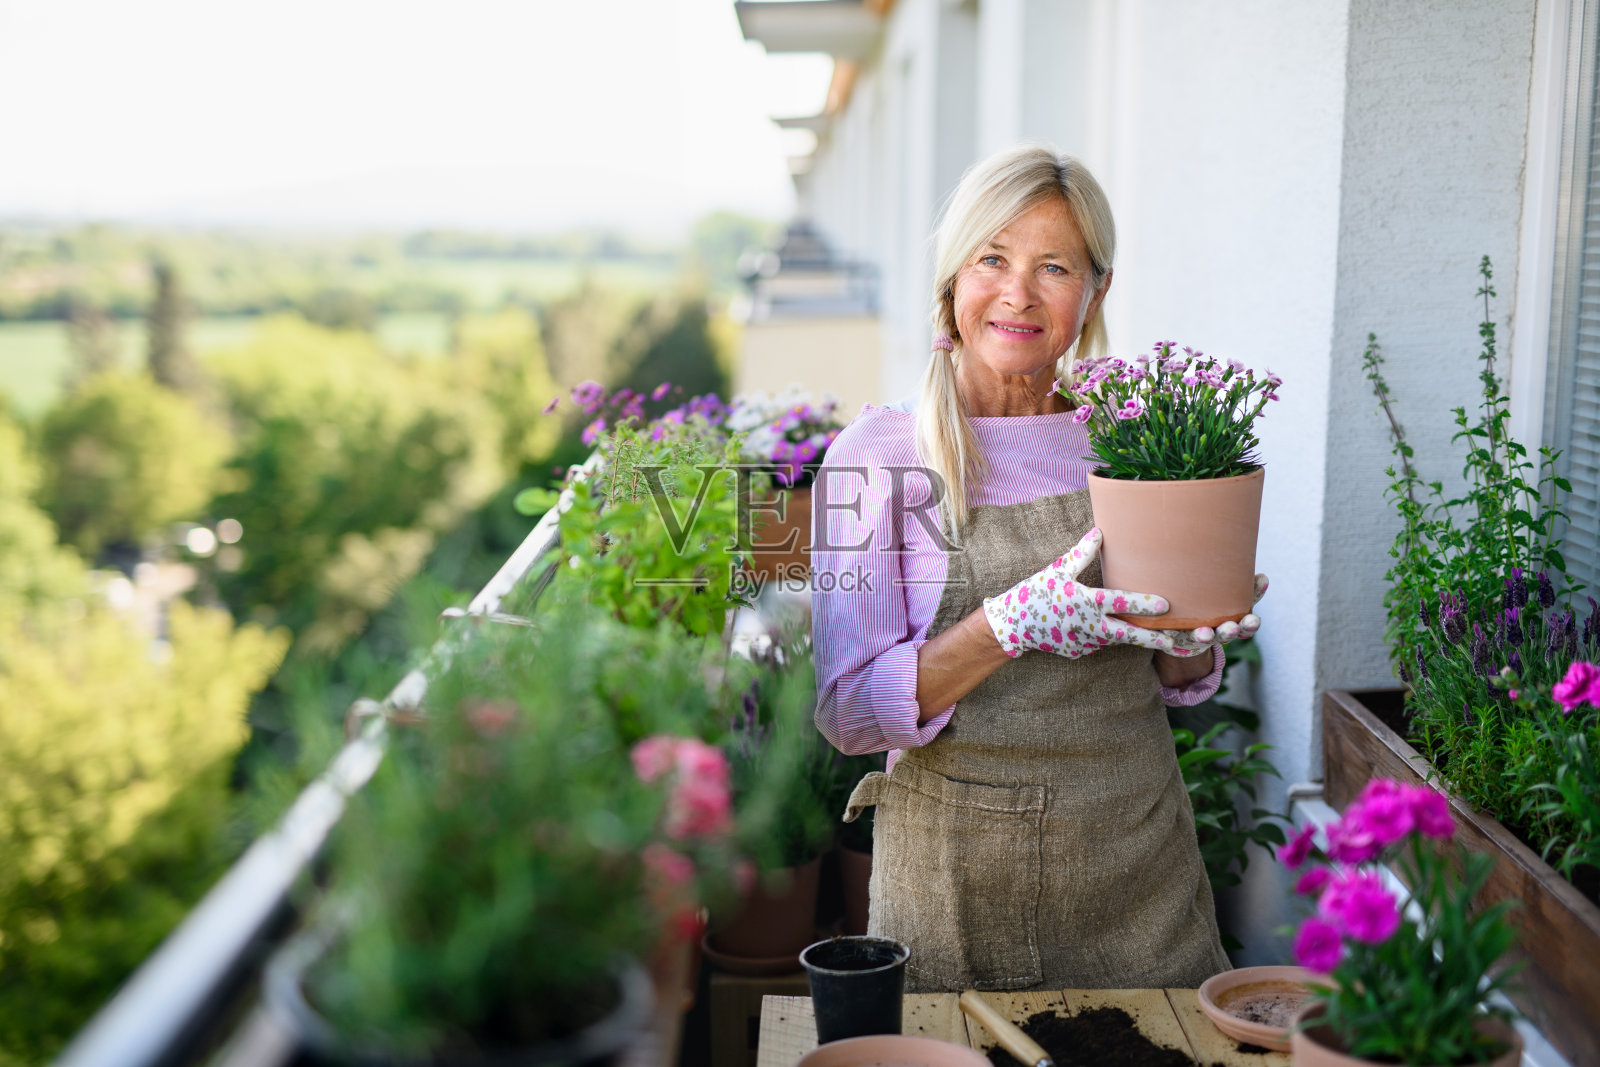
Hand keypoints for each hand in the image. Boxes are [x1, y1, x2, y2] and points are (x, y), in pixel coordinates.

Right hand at [982, 528, 1173, 658]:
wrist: (1013, 625)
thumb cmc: (1035, 592)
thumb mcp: (1057, 570)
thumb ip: (1081, 554)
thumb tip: (1099, 531)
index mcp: (1084, 601)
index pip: (1121, 602)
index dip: (1144, 603)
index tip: (1166, 605)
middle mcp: (1087, 625)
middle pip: (1127, 633)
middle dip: (1152, 637)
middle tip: (1174, 638)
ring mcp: (1083, 642)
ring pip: (1115, 639)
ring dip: (1132, 636)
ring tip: (1155, 635)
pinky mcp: (1077, 652)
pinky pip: (1097, 644)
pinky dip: (1105, 637)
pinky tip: (1106, 630)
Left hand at [1162, 573, 1267, 656]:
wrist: (1181, 627)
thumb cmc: (1212, 604)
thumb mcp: (1229, 596)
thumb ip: (1247, 590)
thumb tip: (1264, 577)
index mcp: (1233, 623)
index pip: (1246, 626)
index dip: (1250, 625)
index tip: (1253, 619)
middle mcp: (1216, 632)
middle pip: (1226, 635)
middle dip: (1230, 632)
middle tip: (1232, 628)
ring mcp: (1196, 635)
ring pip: (1203, 637)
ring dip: (1205, 636)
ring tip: (1204, 634)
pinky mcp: (1176, 636)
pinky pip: (1174, 636)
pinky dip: (1172, 634)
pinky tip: (1170, 628)